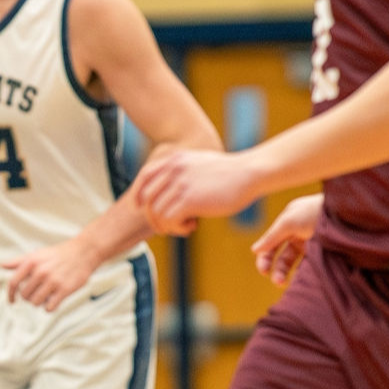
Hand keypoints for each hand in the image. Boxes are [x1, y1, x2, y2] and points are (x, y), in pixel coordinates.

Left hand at [1, 237, 104, 311]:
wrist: (83, 252)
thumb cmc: (58, 254)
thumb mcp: (37, 254)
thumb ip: (19, 261)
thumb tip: (2, 265)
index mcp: (32, 262)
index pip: (13, 283)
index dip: (10, 294)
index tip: (11, 301)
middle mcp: (41, 271)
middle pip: (25, 295)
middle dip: (29, 297)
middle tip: (37, 293)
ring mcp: (53, 281)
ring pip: (36, 302)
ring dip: (39, 302)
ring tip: (45, 295)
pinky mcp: (65, 290)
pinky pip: (49, 307)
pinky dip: (49, 307)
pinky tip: (53, 301)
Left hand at [131, 149, 263, 234]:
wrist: (250, 172)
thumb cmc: (229, 173)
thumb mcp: (198, 164)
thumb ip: (180, 172)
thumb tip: (167, 191)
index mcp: (174, 160)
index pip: (144, 177)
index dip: (138, 195)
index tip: (140, 208)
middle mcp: (173, 169)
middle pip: (147, 199)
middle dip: (153, 217)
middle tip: (168, 226)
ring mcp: (180, 184)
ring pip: (156, 213)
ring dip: (168, 225)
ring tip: (186, 226)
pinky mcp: (190, 199)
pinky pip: (169, 220)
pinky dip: (177, 228)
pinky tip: (192, 226)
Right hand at [252, 193, 323, 286]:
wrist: (349, 215)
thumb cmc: (316, 212)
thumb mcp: (289, 222)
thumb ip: (271, 237)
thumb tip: (254, 250)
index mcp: (287, 222)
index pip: (270, 243)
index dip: (265, 257)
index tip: (264, 271)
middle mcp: (298, 232)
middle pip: (281, 255)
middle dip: (276, 268)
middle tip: (277, 281)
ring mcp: (311, 242)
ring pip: (294, 262)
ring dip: (287, 273)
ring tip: (284, 284)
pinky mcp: (324, 251)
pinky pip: (309, 264)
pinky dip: (302, 273)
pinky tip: (300, 279)